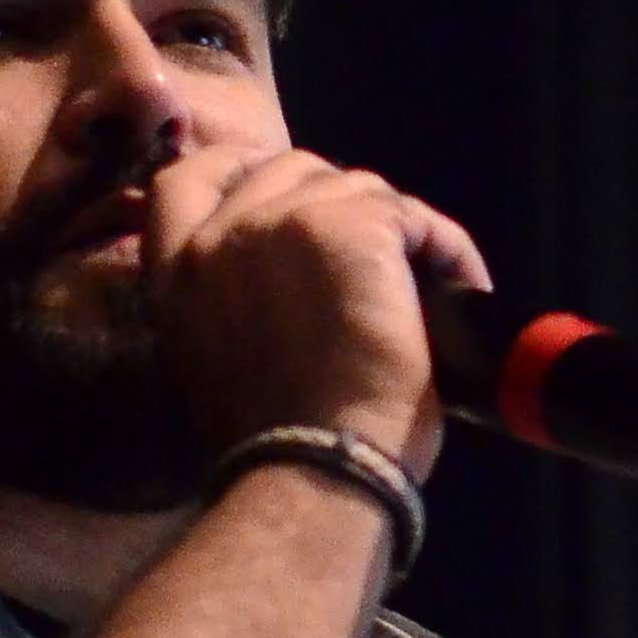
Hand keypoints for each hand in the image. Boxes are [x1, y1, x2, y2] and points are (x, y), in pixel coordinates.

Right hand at [142, 143, 489, 476]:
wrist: (316, 468)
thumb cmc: (276, 446)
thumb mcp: (213, 363)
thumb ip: (228, 304)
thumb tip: (284, 285)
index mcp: (177, 271)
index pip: (185, 178)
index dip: (236, 169)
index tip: (280, 190)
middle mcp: (222, 233)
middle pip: (290, 169)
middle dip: (337, 201)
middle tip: (378, 257)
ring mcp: (287, 221)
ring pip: (360, 190)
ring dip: (397, 233)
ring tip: (425, 287)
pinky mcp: (354, 226)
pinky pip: (415, 216)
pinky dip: (446, 250)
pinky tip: (461, 288)